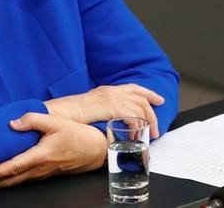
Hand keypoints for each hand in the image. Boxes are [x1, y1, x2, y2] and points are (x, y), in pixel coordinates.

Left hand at [0, 113, 105, 187]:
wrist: (94, 150)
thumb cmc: (76, 134)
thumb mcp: (55, 121)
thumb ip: (33, 120)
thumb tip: (12, 123)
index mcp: (40, 156)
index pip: (14, 166)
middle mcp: (40, 169)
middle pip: (12, 180)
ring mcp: (42, 173)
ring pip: (18, 181)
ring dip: (1, 182)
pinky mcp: (45, 174)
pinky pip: (25, 179)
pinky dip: (12, 179)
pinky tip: (5, 174)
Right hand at [44, 83, 164, 137]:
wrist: (65, 112)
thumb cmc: (74, 112)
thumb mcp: (91, 104)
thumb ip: (103, 106)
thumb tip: (112, 116)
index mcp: (109, 89)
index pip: (134, 87)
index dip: (149, 93)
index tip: (159, 99)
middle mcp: (113, 91)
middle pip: (141, 99)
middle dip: (152, 114)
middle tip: (156, 128)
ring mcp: (113, 98)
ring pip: (140, 109)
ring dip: (146, 124)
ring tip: (148, 136)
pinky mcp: (112, 108)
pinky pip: (132, 118)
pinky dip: (136, 128)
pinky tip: (135, 136)